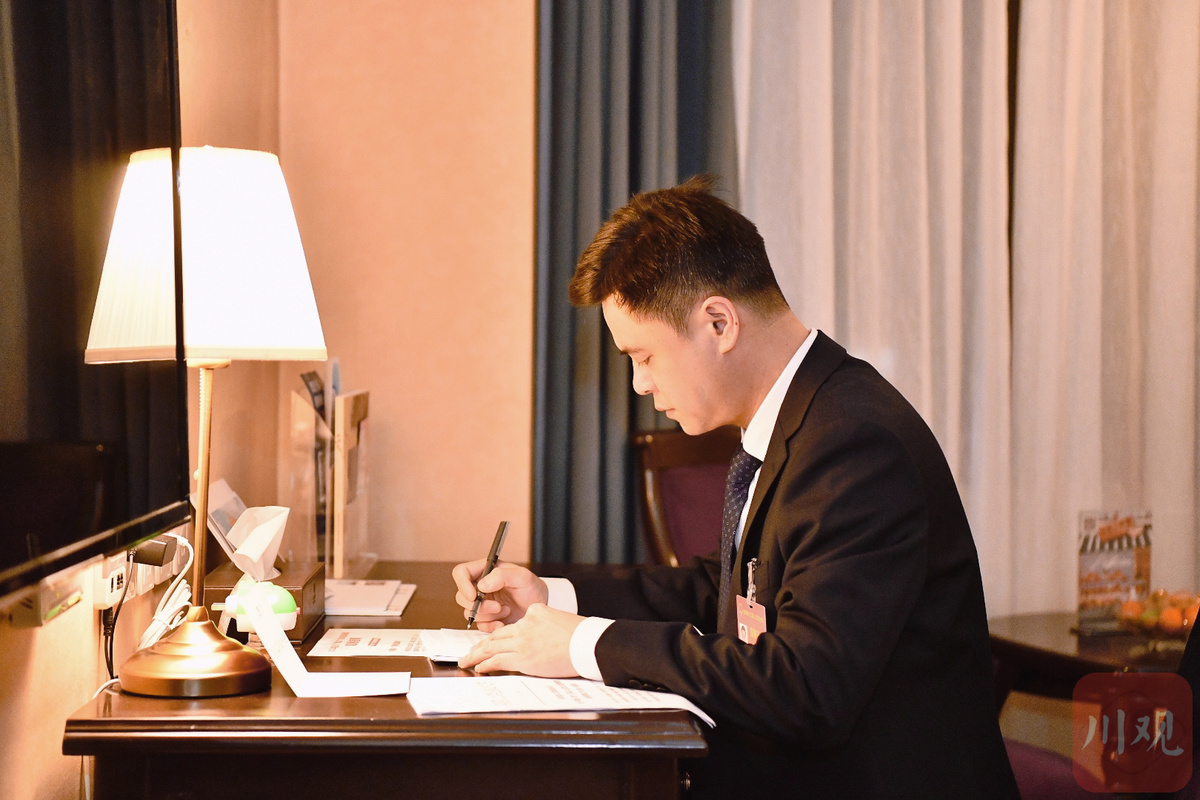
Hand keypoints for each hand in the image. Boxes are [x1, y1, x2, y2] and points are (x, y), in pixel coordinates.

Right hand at [452, 560, 548, 629]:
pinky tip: (503, 622)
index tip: (473, 595)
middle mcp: (480, 587)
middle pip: (462, 596)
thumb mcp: (522, 577)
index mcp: (485, 571)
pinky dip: (490, 626)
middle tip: (497, 606)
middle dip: (479, 605)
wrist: (538, 608)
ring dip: (488, 615)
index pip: (461, 572)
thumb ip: (502, 575)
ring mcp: (482, 603)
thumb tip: (482, 585)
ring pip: (469, 612)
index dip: (462, 584)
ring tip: (506, 610)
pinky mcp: (486, 618)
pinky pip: (478, 625)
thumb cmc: (532, 588)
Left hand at [458, 603, 581, 676]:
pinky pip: (497, 660)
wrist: (587, 643)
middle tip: (470, 652)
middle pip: (496, 635)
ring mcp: (522, 641)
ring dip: (476, 655)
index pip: (510, 626)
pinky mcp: (523, 657)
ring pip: (491, 647)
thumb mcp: (558, 618)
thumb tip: (537, 637)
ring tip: (467, 660)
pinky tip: (479, 667)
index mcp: (534, 612)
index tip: (490, 641)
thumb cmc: (580, 635)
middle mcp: (524, 624)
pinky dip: (485, 663)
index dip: (496, 636)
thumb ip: (543, 623)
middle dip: (481, 645)